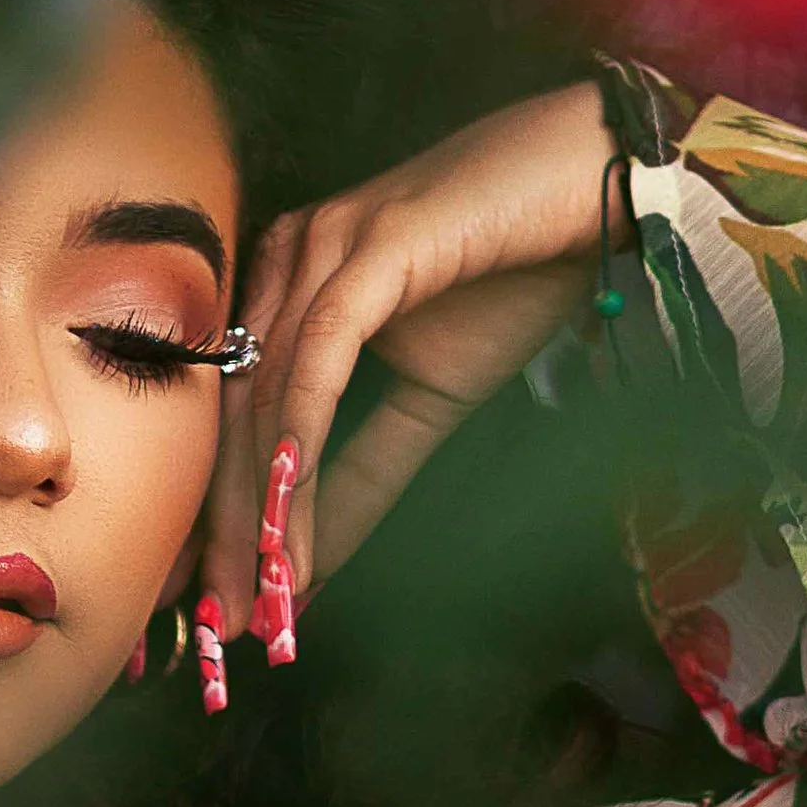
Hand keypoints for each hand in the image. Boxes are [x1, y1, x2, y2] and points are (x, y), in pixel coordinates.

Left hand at [198, 82, 618, 644]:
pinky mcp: (370, 246)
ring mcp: (322, 244)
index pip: (236, 416)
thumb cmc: (520, 270)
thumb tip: (316, 559)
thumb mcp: (436, 395)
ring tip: (262, 596)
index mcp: (289, 283)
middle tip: (223, 626)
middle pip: (233, 414)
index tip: (206, 603)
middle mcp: (288, 258)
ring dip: (258, 509)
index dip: (219, 513)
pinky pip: (319, 364)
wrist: (600, 180)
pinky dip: (302, 450)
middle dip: (224, 530)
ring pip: (265, 397)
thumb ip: (370, 469)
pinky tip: (294, 522)